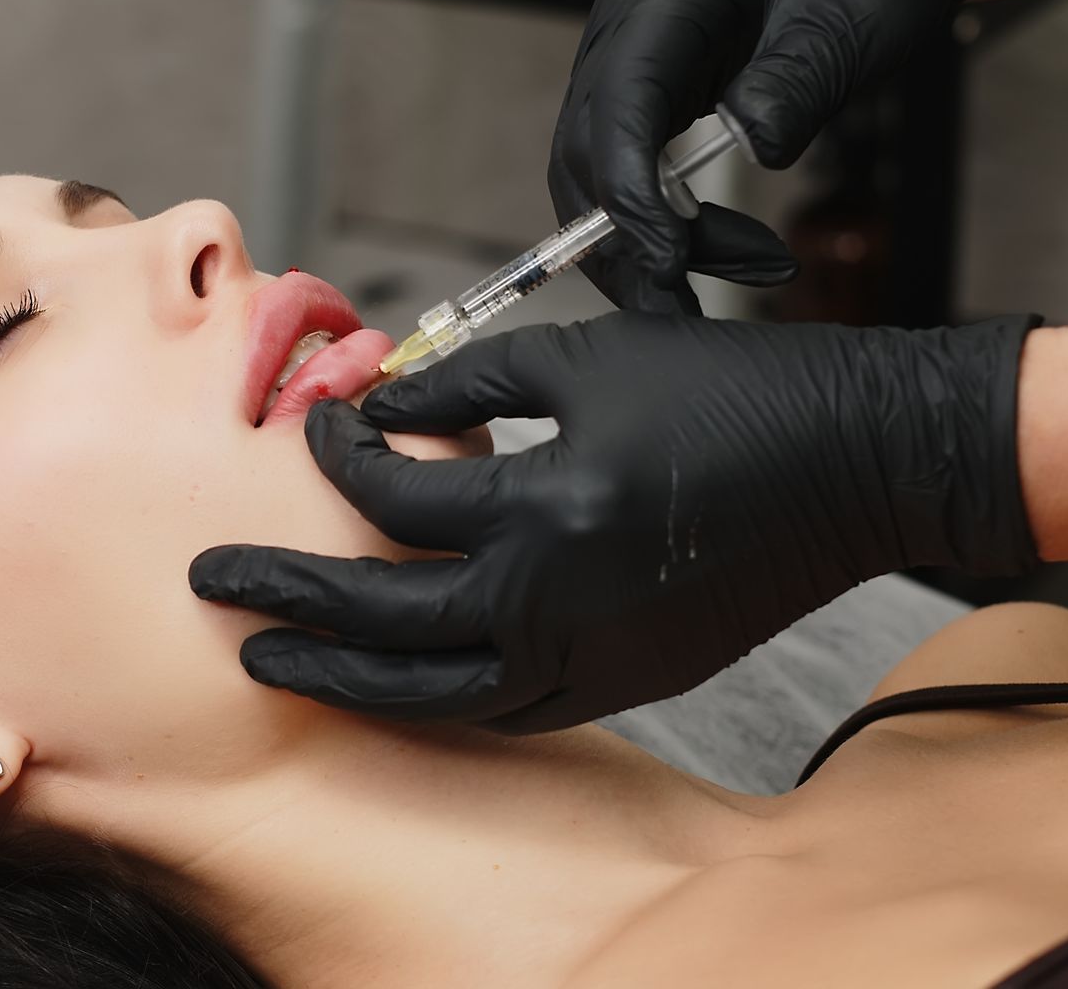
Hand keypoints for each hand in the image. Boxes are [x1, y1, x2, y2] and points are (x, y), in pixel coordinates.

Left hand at [189, 311, 1040, 732]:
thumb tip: (383, 409)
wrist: (857, 463)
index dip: (340, 457)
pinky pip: (508, 709)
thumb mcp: (589, 358)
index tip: (321, 428)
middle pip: (386, 618)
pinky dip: (440, 697)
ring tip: (271, 660)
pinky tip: (394, 680)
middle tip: (210, 585)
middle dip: (287, 599)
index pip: (396, 501)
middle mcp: (562, 602)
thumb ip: (470, 387)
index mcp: (548, 506)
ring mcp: (597, 655)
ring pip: (438, 691)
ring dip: (345, 678)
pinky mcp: (629, 679)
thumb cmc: (730, 392)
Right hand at [551, 0, 1033, 309]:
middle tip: (682, 307)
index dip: (627, 186)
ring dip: (641, 240)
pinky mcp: (643, 81)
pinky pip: (622, 161)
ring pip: (593, 164)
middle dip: (625, 237)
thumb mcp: (857, 22)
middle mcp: (631, 11)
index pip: (621, 93)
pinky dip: (656, 219)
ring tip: (731, 279)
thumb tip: (749, 153)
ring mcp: (628, 46)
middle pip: (586, 141)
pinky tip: (709, 252)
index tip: (668, 259)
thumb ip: (797, 86)